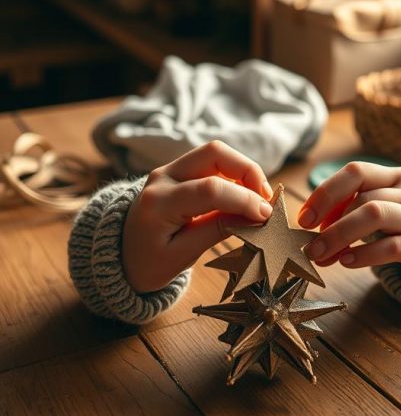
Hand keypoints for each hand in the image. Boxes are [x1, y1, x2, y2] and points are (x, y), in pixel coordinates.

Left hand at [122, 141, 272, 292]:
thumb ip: (217, 230)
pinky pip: (211, 161)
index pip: (210, 189)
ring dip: (243, 170)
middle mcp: (162, 177)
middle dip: (248, 170)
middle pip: (214, 152)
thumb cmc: (148, 263)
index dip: (244, 199)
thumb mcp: (182, 256)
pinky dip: (233, 174)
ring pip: (215, 151)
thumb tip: (255, 216)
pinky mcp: (177, 169)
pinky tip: (244, 196)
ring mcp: (168, 169)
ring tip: (258, 198)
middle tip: (266, 199)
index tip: (266, 215)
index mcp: (158, 203)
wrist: (120, 256)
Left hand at [297, 163, 400, 278]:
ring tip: (322, 256)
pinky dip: (364, 254)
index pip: (357, 172)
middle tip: (310, 247)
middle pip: (364, 199)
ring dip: (342, 237)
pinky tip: (346, 262)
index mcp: (398, 175)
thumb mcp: (376, 208)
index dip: (326, 193)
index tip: (304, 218)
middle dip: (331, 224)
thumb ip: (347, 209)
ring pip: (376, 216)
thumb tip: (310, 225)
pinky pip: (392, 247)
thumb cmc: (397, 226)